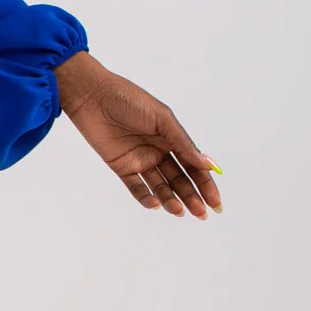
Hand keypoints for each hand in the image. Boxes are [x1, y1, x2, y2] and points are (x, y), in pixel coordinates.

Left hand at [54, 51, 222, 217]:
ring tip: (180, 211)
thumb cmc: (129, 100)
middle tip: (202, 214)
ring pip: (160, 186)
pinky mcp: (121, 166)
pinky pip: (136, 186)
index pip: (193, 165)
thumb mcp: (162, 119)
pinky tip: (156, 204)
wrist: (93, 96)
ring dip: (171, 200)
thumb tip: (208, 164)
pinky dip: (145, 197)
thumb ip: (182, 142)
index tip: (216, 202)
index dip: (206, 184)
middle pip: (179, 179)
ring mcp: (140, 160)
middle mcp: (158, 151)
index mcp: (172, 138)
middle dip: (192, 197)